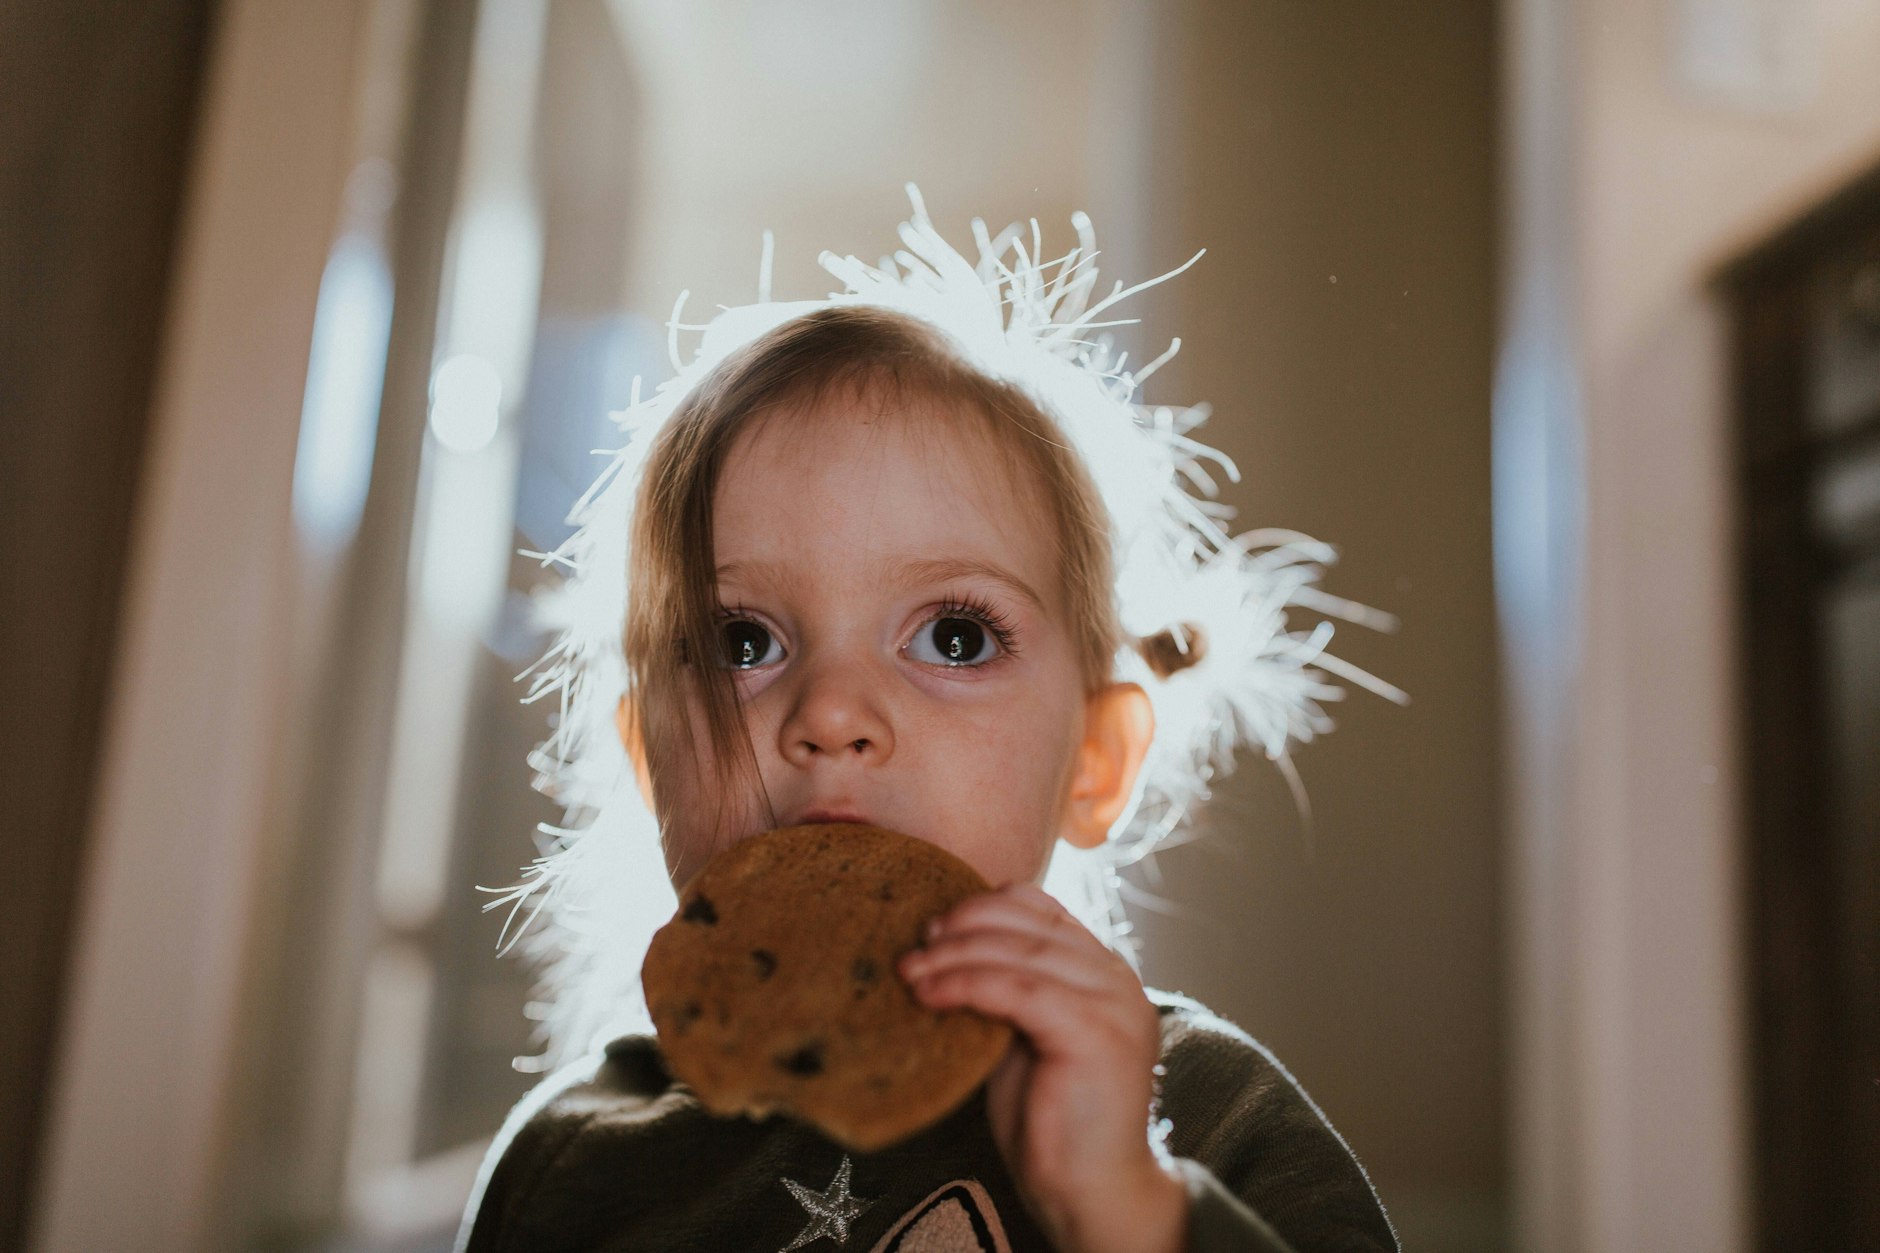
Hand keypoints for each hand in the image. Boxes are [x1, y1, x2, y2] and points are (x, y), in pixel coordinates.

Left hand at [898, 884, 1186, 1252]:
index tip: (937, 924)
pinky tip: (931, 994)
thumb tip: (944, 950)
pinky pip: (1017, 990)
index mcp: (1104, 972)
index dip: (986, 906)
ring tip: (910, 970)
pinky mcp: (1095, 1031)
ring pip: (1020, 952)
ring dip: (955, 955)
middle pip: (1030, 925)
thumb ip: (1006, 991)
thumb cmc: (1050, 1122)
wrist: (1088, 1191)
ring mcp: (1113, 1003)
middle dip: (963, 926)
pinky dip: (966, 984)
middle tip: (916, 943)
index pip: (1045, 909)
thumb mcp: (1024, 1037)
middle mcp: (1117, 978)